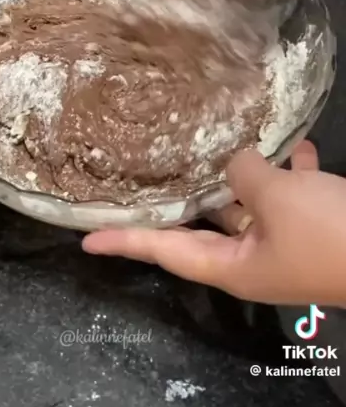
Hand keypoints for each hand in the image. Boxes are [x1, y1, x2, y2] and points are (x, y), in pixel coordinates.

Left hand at [82, 142, 345, 305]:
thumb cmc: (329, 234)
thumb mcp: (278, 198)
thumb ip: (244, 175)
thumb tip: (234, 162)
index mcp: (232, 265)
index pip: (164, 251)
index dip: (125, 243)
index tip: (86, 241)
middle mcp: (252, 258)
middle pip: (205, 224)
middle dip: (184, 195)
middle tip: (148, 170)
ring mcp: (285, 245)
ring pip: (250, 206)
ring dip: (243, 176)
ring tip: (220, 141)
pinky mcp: (315, 230)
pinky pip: (291, 197)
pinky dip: (289, 173)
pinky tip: (292, 145)